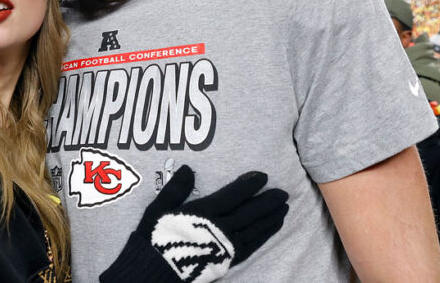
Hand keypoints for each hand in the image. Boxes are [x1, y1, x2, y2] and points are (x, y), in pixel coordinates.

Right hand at [101, 166, 288, 282]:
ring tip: (284, 209)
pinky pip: (251, 245)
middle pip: (249, 213)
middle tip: (283, 193)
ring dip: (270, 218)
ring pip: (254, 229)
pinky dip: (264, 235)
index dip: (249, 185)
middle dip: (267, 202)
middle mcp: (218, 228)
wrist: (155, 270)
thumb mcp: (158, 209)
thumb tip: (188, 168)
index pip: (232, 195)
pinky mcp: (227, 259)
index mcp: (203, 213)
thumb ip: (176, 189)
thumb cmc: (155, 237)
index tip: (263, 176)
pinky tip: (271, 228)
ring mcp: (225, 245)